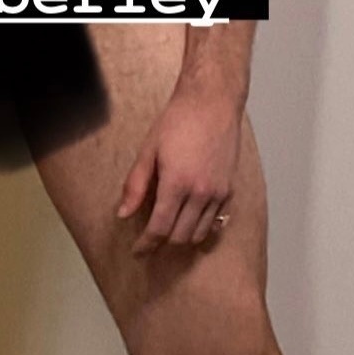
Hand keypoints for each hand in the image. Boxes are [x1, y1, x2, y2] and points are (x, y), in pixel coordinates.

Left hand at [116, 85, 240, 255]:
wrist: (213, 102)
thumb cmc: (178, 121)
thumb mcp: (148, 150)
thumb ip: (135, 185)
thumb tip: (124, 213)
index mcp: (177, 183)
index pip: (159, 228)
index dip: (146, 244)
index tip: (138, 251)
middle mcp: (201, 193)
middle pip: (180, 237)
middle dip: (162, 243)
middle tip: (149, 241)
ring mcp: (218, 193)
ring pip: (199, 234)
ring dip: (181, 237)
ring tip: (168, 230)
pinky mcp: (229, 189)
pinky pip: (215, 222)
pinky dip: (201, 228)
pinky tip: (189, 221)